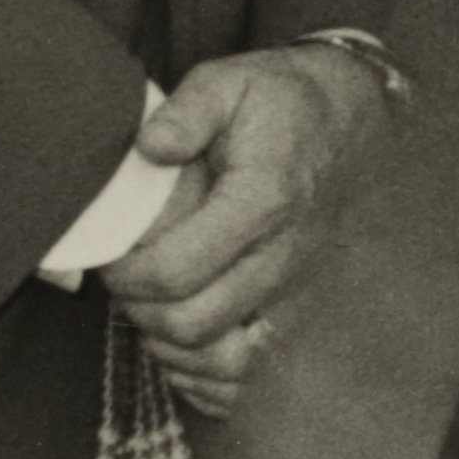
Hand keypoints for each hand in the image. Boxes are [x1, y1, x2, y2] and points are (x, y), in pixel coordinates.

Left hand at [92, 43, 393, 414]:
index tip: (110, 257)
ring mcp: (298, 289)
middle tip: (126, 284)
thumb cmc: (279, 102)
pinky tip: (185, 345)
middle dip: (141, 313)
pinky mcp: (302, 308)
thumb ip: (185, 112)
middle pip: (195, 325)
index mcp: (262, 202)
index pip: (177, 271)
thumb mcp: (228, 81)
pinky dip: (212, 377)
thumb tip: (149, 148)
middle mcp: (285, 256)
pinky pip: (256, 373)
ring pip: (228, 362)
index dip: (126, 276)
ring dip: (175, 348)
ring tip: (153, 311)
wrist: (348, 118)